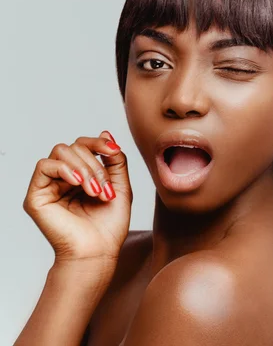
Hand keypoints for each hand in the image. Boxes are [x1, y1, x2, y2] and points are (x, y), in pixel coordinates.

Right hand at [22, 131, 133, 264]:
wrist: (98, 253)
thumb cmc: (109, 227)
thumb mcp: (120, 186)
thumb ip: (115, 160)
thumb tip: (106, 133)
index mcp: (81, 175)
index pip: (83, 145)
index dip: (98, 143)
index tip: (113, 151)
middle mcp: (63, 178)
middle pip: (74, 147)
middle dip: (94, 163)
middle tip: (104, 187)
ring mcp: (49, 186)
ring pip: (61, 152)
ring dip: (82, 168)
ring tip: (94, 190)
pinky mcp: (36, 196)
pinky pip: (44, 166)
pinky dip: (64, 169)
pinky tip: (77, 183)